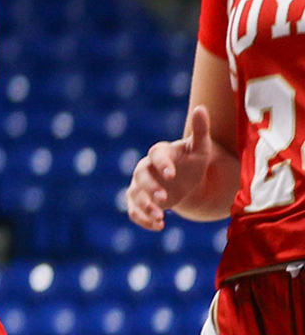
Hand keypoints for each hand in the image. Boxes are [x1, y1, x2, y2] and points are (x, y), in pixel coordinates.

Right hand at [127, 105, 220, 230]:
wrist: (185, 180)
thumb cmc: (192, 161)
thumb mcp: (200, 148)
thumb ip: (200, 130)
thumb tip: (201, 108)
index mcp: (160, 154)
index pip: (155, 155)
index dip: (162, 164)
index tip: (172, 174)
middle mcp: (146, 168)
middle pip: (140, 176)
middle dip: (151, 187)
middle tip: (166, 198)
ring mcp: (140, 186)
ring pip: (134, 195)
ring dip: (145, 206)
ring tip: (160, 217)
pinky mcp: (139, 200)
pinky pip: (134, 210)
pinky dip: (142, 218)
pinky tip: (159, 226)